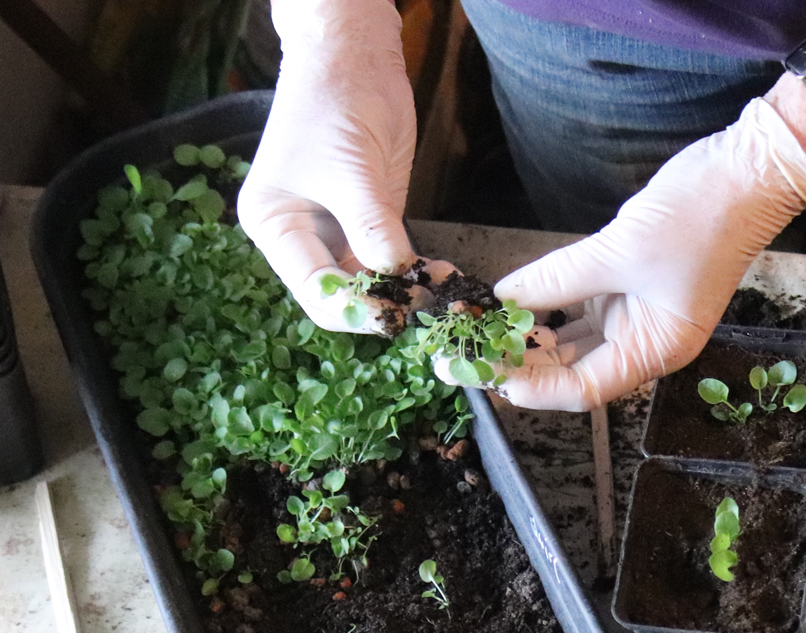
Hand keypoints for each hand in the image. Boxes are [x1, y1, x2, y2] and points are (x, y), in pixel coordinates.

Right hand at [237, 0, 417, 333]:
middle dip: (382, 304)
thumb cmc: (333, 105)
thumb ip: (371, 227)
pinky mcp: (372, 221)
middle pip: (340, 295)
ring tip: (443, 291)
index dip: (354, 309)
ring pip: (370, 282)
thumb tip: (395, 274)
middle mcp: (301, 237)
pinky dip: (415, 271)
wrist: (355, 59)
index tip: (395, 313)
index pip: (314, 290)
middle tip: (426, 307)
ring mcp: (337, 231)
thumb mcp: (351, 172)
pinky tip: (443, 275)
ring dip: (405, 291)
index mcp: (274, 226)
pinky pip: (391, 260)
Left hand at [491, 98, 805, 411]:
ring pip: (573, 341)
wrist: (746, 173)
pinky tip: (513, 305)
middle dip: (525, 365)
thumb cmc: (701, 218)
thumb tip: (505, 298)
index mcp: (656, 349)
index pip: (585, 389)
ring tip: (484, 333)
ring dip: (531, 339)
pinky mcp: (628, 284)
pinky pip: (578, 308)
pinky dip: (547, 308)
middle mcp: (646, 340)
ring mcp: (636, 312)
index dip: (536, 389)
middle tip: (473, 357)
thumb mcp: (619, 251)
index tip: (492, 378)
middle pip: (575, 370)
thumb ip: (558, 279)